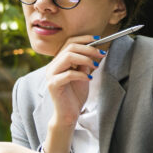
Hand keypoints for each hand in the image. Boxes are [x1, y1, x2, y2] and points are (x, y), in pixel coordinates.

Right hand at [42, 37, 104, 152]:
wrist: (68, 113)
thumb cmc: (75, 95)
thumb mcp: (83, 75)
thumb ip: (84, 63)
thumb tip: (95, 50)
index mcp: (58, 61)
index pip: (69, 42)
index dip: (84, 39)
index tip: (98, 39)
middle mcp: (52, 66)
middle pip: (69, 47)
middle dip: (88, 49)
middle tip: (101, 54)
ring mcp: (51, 75)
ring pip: (67, 57)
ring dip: (85, 59)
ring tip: (96, 66)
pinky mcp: (53, 85)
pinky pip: (68, 74)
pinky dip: (81, 74)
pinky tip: (89, 78)